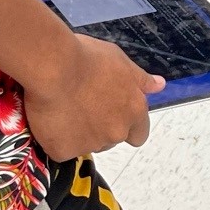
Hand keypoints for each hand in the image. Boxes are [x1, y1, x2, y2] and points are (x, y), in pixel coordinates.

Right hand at [23, 31, 160, 161]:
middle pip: (111, 138)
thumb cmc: (85, 58)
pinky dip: (55, 138)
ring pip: (85, 144)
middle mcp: (116, 132)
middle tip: (81, 103)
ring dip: (77, 132)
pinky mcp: (64, 151)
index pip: (139, 134)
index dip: (127, 125)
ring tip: (63, 106)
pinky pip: (60, 149)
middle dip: (99, 126)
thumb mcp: (120, 61)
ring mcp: (90, 144)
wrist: (52, 68)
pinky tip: (50, 117)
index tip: (113, 114)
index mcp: (133, 110)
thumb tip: (159, 85)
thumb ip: (140, 79)